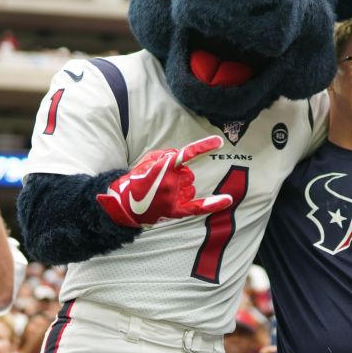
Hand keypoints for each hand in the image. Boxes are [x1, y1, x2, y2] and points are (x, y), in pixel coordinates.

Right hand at [96, 135, 233, 228]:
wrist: (123, 205)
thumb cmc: (135, 180)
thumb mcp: (146, 160)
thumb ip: (165, 155)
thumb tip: (179, 156)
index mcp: (164, 167)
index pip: (187, 154)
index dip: (204, 147)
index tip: (220, 141)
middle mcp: (172, 182)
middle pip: (188, 173)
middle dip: (179, 175)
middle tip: (160, 182)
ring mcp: (174, 198)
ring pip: (191, 187)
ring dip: (181, 188)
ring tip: (162, 193)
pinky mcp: (176, 211)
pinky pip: (198, 207)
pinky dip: (213, 204)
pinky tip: (228, 200)